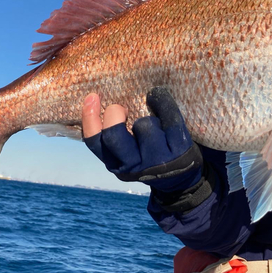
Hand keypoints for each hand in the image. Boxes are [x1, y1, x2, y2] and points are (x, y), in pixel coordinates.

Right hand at [82, 87, 202, 192]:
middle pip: (114, 136)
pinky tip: (159, 98)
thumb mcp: (126, 153)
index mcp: (116, 164)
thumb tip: (98, 99)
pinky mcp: (180, 152)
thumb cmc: (147, 154)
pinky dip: (163, 103)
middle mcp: (135, 167)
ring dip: (147, 117)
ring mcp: (159, 161)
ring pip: (144, 126)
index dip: (90, 118)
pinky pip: (170, 119)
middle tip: (121, 108)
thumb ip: (113, 136)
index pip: (95, 143)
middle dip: (115, 115)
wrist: (181, 175)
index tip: (92, 97)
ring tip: (152, 122)